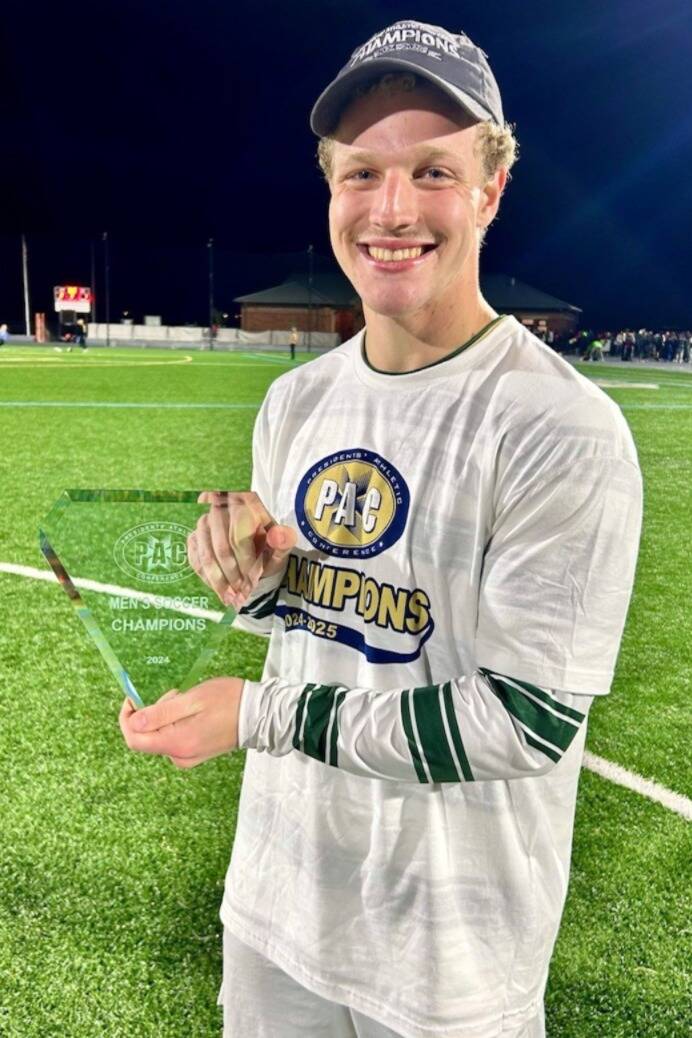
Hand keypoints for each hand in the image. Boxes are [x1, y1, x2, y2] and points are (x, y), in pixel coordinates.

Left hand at [119, 676, 243, 768]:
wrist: (260, 714)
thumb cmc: (229, 702)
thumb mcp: (192, 700)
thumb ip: (160, 713)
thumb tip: (133, 722)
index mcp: (177, 743)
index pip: (134, 739)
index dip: (127, 719)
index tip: (133, 699)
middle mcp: (180, 756)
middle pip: (146, 738)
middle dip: (151, 712)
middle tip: (173, 693)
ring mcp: (188, 757)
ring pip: (160, 736)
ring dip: (164, 715)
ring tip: (186, 698)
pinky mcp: (195, 753)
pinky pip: (173, 738)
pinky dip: (175, 722)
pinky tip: (191, 710)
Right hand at [187, 491, 295, 607]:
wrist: (253, 550)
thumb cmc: (268, 547)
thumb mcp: (281, 545)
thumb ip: (285, 540)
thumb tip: (279, 535)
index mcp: (246, 505)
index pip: (239, 537)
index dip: (245, 562)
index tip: (252, 581)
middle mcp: (221, 508)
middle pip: (221, 548)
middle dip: (232, 576)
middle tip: (242, 595)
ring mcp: (205, 522)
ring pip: (206, 555)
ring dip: (219, 581)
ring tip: (231, 598)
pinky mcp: (195, 536)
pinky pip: (195, 559)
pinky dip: (207, 578)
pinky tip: (220, 590)